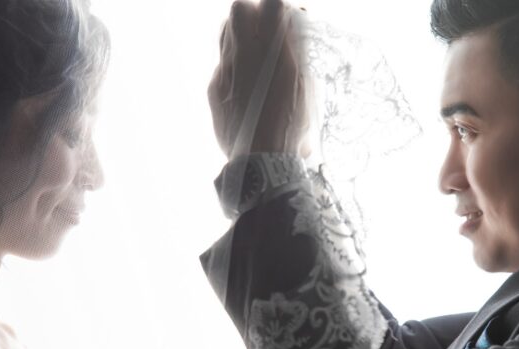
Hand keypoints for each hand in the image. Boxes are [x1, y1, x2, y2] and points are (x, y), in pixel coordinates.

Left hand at [208, 0, 309, 157]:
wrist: (260, 162)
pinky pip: (222, 64)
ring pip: (226, 32)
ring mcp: (225, 71)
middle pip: (240, 9)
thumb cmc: (291, 129)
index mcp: (275, 52)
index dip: (279, 8)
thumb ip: (297, 55)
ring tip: (254, 53)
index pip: (273, 4)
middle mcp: (245, 55)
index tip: (285, 18)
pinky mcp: (214, 88)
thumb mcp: (305, 88)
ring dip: (240, 35)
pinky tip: (246, 86)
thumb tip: (291, 30)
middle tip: (265, 28)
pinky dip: (234, 67)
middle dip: (253, 13)